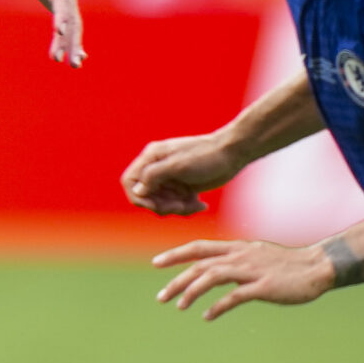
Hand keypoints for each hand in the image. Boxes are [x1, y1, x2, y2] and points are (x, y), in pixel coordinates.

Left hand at [0, 0, 83, 66]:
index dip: (61, 15)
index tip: (59, 32)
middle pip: (70, 17)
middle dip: (69, 39)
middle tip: (64, 61)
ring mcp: (67, 1)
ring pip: (74, 26)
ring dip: (74, 45)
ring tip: (74, 66)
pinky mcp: (64, 9)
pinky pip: (73, 28)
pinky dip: (75, 42)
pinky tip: (77, 60)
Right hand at [122, 130, 244, 214]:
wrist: (233, 153)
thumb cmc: (207, 155)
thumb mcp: (178, 165)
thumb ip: (153, 176)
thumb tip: (137, 191)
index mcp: (151, 158)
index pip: (130, 182)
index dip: (138, 197)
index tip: (155, 205)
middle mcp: (158, 168)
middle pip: (147, 196)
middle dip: (162, 205)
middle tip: (180, 206)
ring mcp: (170, 178)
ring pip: (162, 203)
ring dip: (177, 209)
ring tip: (195, 205)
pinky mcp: (183, 186)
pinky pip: (176, 204)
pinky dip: (187, 208)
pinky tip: (201, 204)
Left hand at [153, 238, 336, 319]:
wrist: (318, 266)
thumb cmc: (287, 264)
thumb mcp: (256, 254)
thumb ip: (235, 259)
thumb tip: (216, 268)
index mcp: (237, 248)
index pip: (199, 247)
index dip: (176, 254)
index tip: (156, 263)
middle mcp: (240, 256)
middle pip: (200, 265)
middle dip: (177, 280)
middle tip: (161, 297)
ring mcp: (251, 270)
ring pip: (211, 277)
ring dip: (191, 292)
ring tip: (179, 306)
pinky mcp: (263, 286)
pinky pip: (234, 297)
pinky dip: (217, 307)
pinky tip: (207, 316)